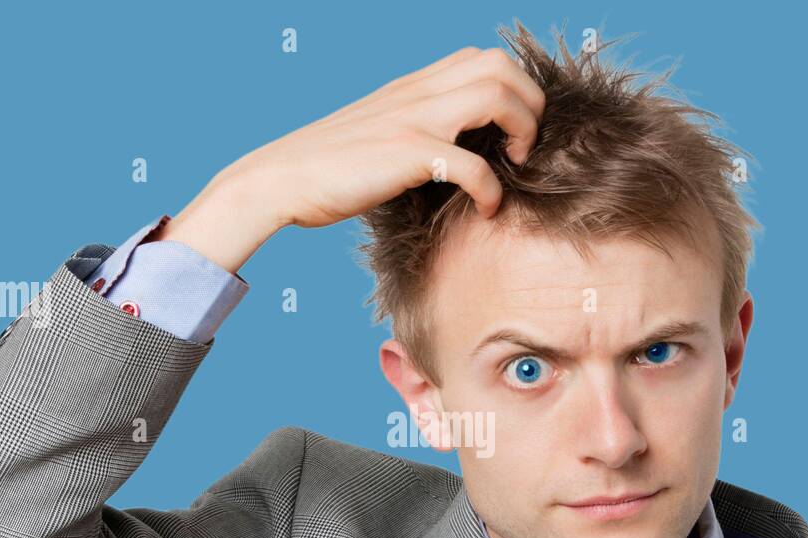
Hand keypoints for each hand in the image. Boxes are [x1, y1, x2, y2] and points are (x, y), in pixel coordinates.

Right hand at [159, 47, 544, 271]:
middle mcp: (417, 93)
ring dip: (522, 131)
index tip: (510, 133)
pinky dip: (491, 190)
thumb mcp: (375, 134)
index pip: (482, 58)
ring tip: (513, 166)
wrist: (278, 180)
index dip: (512, 90)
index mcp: (412, 86)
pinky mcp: (407, 155)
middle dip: (530, 105)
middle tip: (522, 147)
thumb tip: (445, 155)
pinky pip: (473, 166)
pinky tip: (485, 208)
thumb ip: (411, 130)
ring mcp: (413, 119)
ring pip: (497, 95)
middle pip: (501, 65)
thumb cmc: (323, 169)